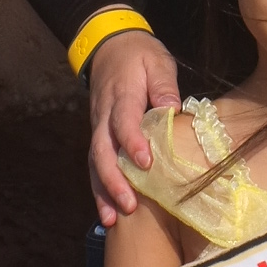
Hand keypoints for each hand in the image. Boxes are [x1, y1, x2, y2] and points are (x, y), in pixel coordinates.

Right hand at [86, 30, 181, 228]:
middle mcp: (103, 115)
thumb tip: (173, 109)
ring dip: (103, 191)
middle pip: (102, 150)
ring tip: (113, 219)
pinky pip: (94, 165)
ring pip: (94, 162)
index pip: (124, 121)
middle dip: (114, 179)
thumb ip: (163, 84)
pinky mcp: (98, 136)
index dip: (133, 142)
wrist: (109, 47)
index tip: (146, 163)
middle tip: (129, 204)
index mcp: (121, 95)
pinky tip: (107, 213)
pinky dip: (99, 190)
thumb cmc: (139, 56)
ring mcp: (97, 127)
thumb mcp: (156, 60)